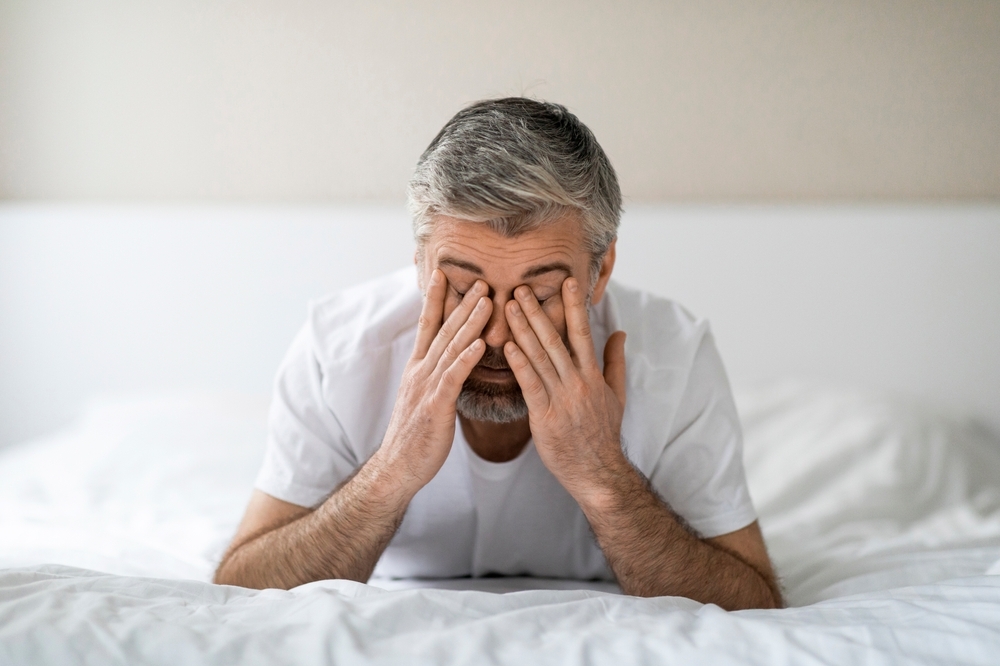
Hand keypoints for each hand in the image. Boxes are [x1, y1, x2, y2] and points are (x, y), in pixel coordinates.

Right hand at [376, 270, 490, 494]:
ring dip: (469, 322)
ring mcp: (426, 387)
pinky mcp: (435, 406)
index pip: (426, 326)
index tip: (443, 274)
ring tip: (486, 300)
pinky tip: (480, 344)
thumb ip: (435, 377)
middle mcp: (420, 372)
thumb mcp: (423, 399)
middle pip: (443, 330)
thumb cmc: (415, 436)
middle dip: (462, 303)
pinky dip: (466, 358)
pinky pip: (453, 377)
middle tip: (480, 280)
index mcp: (417, 368)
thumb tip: (448, 362)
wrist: (397, 467)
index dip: (435, 299)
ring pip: (451, 348)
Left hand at [503, 277, 627, 502]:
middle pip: (555, 339)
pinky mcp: (546, 416)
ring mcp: (562, 398)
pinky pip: (531, 385)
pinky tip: (508, 345)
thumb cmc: (603, 433)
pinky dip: (520, 363)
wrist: (597, 471)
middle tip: (521, 287)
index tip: (566, 282)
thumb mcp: (616, 395)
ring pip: (540, 357)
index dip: (574, 306)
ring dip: (523, 330)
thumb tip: (620, 332)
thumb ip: (615, 361)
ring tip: (509, 307)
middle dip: (538, 311)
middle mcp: (578, 382)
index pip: (583, 332)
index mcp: (593, 374)